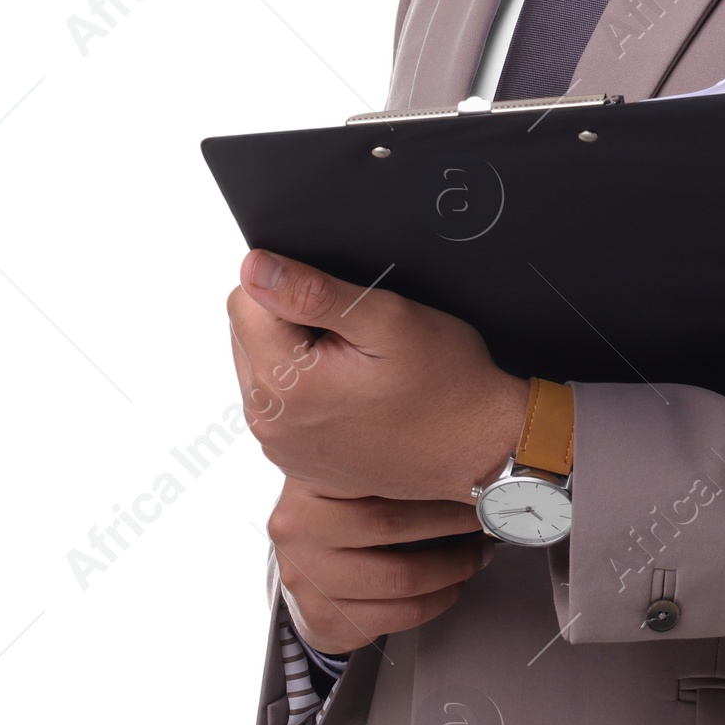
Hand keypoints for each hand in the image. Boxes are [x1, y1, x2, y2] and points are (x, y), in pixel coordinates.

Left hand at [227, 249, 529, 500]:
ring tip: (357, 364)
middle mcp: (270, 421)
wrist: (479, 447)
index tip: (343, 305)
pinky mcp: (295, 458)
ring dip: (298, 352)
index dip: (294, 285)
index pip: (245, 298)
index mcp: (284, 383)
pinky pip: (280, 402)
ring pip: (262, 364)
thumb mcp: (389, 320)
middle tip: (357, 335)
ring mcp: (281, 446)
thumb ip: (312, 291)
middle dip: (292, 320)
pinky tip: (353, 391)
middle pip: (248, 332)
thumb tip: (254, 266)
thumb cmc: (447, 386)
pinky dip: (307, 386)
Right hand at [268, 476, 490, 654]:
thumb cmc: (343, 512)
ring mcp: (307, 577)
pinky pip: (400, 613)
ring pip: (401, 576)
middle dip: (453, 520)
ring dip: (454, 566)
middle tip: (488, 514)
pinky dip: (439, 599)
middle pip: (391, 521)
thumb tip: (467, 452)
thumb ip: (390, 457)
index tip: (474, 473)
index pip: (377, 469)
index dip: (433, 474)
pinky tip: (455, 583)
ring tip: (478, 552)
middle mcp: (297, 527)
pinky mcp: (324, 618)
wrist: (303, 570)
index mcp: (307, 478)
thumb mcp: (352, 471)